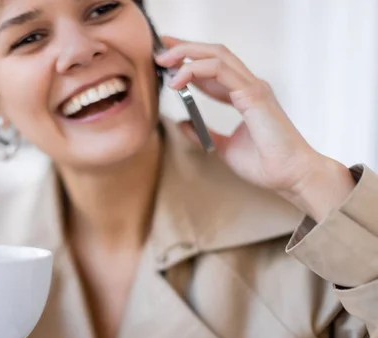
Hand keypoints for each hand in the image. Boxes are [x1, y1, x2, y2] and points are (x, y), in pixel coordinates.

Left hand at [155, 36, 354, 220]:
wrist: (289, 176)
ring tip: (164, 61)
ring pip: (217, 56)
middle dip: (185, 49)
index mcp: (245, 96)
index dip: (190, 61)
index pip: (214, 68)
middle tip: (160, 52)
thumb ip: (204, 134)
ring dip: (187, 54)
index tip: (167, 61)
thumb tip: (182, 124)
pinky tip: (179, 80)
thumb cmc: (265, 164)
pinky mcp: (253, 95)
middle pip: (214, 54)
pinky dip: (196, 70)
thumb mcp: (223, 148)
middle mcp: (250, 86)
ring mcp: (253, 88)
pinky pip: (221, 71)